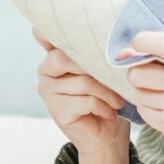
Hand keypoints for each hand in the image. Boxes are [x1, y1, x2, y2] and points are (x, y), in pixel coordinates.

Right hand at [35, 33, 128, 160]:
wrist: (108, 135)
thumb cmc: (109, 97)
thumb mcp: (106, 69)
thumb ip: (99, 52)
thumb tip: (113, 40)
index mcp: (55, 54)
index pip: (45, 34)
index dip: (47, 30)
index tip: (56, 28)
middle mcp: (46, 70)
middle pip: (66, 57)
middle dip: (96, 67)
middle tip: (117, 79)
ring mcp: (48, 91)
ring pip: (83, 81)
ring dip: (107, 92)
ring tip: (118, 101)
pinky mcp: (56, 110)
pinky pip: (86, 101)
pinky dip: (104, 107)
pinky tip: (109, 112)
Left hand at [117, 30, 163, 145]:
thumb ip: (162, 50)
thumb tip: (122, 53)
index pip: (162, 44)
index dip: (142, 42)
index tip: (138, 43)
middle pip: (138, 73)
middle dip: (138, 72)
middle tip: (151, 74)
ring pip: (139, 93)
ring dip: (145, 90)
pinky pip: (143, 110)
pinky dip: (148, 106)